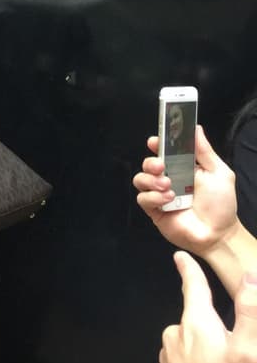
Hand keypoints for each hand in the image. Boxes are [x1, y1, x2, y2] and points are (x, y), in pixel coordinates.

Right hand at [133, 126, 240, 258]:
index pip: (164, 151)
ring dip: (151, 180)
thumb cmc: (222, 204)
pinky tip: (168, 200)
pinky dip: (153, 197)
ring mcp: (160, 195)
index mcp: (183, 168)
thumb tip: (195, 128)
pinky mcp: (154, 210)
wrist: (218, 234)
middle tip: (162, 167)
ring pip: (140, 180)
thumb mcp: (219, 173)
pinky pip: (143, 198)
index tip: (155, 141)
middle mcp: (169, 179)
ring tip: (168, 186)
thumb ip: (205, 151)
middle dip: (151, 162)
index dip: (158, 144)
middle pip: (148, 164)